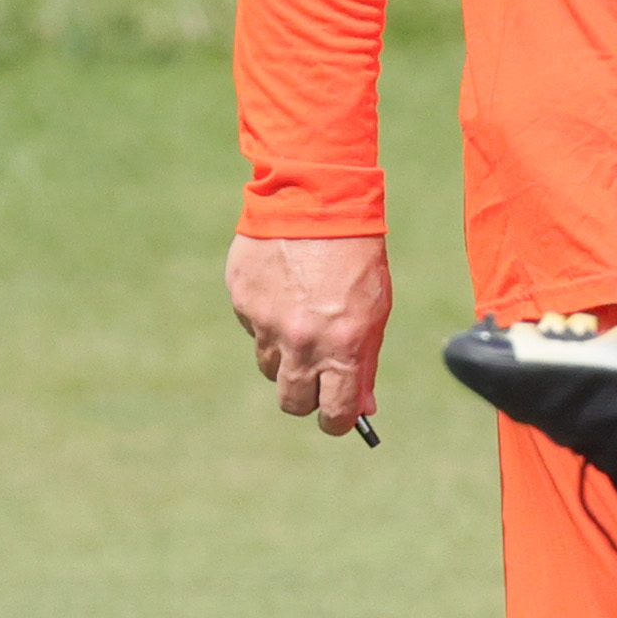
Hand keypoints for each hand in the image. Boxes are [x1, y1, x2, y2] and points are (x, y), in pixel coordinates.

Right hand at [226, 233, 391, 438]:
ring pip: (270, 365)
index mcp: (342, 347)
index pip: (333, 413)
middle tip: (315, 375)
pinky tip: (282, 289)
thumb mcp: (374, 311)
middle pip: (292, 402)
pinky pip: (252, 327)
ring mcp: (266, 322)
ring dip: (284, 354)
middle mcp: (301, 341)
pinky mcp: (242, 300)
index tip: (337, 414)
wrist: (316, 198)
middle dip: (305, 396)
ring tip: (300, 315)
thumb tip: (361, 406)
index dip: (336, 419)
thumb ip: (365, 361)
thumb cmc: (356, 256)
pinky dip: (265, 317)